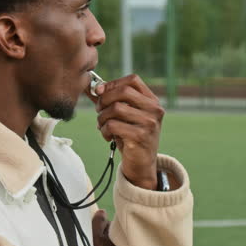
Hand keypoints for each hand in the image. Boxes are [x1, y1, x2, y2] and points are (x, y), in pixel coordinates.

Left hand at [92, 74, 163, 189]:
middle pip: (123, 91)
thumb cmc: (131, 136)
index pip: (133, 80)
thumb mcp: (124, 116)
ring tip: (102, 126)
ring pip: (116, 108)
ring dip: (102, 118)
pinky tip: (107, 136)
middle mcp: (154, 109)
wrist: (141, 164)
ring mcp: (149, 123)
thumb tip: (91, 86)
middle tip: (99, 111)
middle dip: (105, 100)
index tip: (100, 92)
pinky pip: (113, 125)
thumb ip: (111, 100)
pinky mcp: (140, 136)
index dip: (113, 83)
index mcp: (152, 101)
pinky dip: (104, 130)